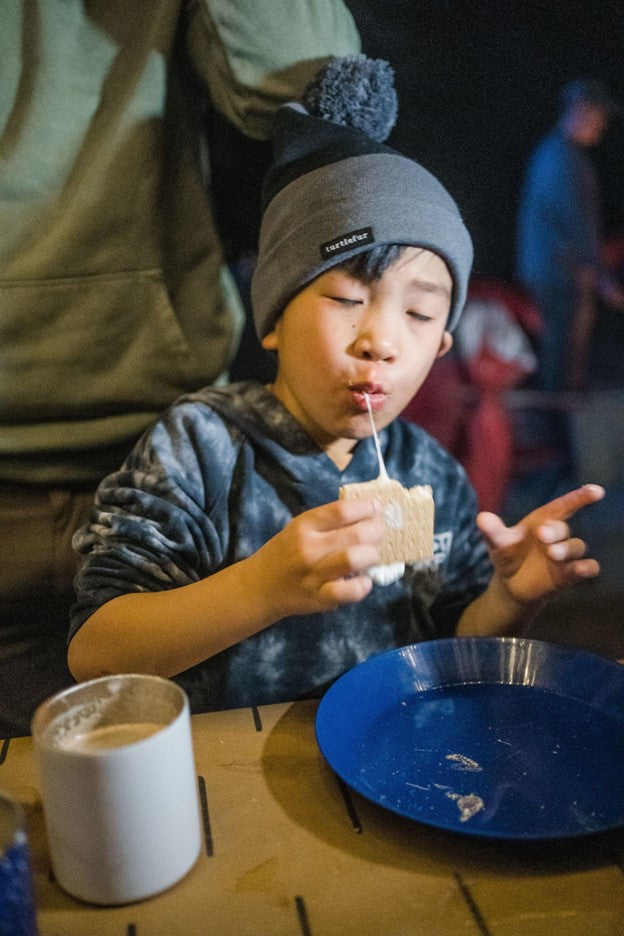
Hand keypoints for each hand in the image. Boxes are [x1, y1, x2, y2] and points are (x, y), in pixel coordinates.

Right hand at [251, 498, 383, 619]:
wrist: (259, 586)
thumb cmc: (286, 552)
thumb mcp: (298, 528)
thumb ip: (327, 521)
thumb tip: (367, 511)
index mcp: (304, 525)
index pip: (342, 511)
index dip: (366, 507)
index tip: (376, 508)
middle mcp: (308, 548)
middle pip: (355, 534)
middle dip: (377, 530)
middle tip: (381, 531)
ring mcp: (314, 575)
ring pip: (354, 559)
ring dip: (372, 555)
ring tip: (373, 554)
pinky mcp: (319, 598)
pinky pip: (348, 592)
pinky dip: (363, 586)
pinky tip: (365, 580)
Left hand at [476, 484, 604, 606]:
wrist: (510, 584)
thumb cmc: (508, 555)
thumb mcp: (498, 543)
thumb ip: (493, 531)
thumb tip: (481, 518)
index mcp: (542, 521)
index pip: (563, 506)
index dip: (580, 497)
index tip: (596, 491)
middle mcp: (557, 536)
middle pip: (563, 527)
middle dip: (555, 529)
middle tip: (542, 534)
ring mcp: (565, 556)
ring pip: (576, 546)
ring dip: (566, 549)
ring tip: (552, 553)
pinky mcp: (570, 575)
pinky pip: (587, 568)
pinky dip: (587, 568)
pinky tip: (582, 568)